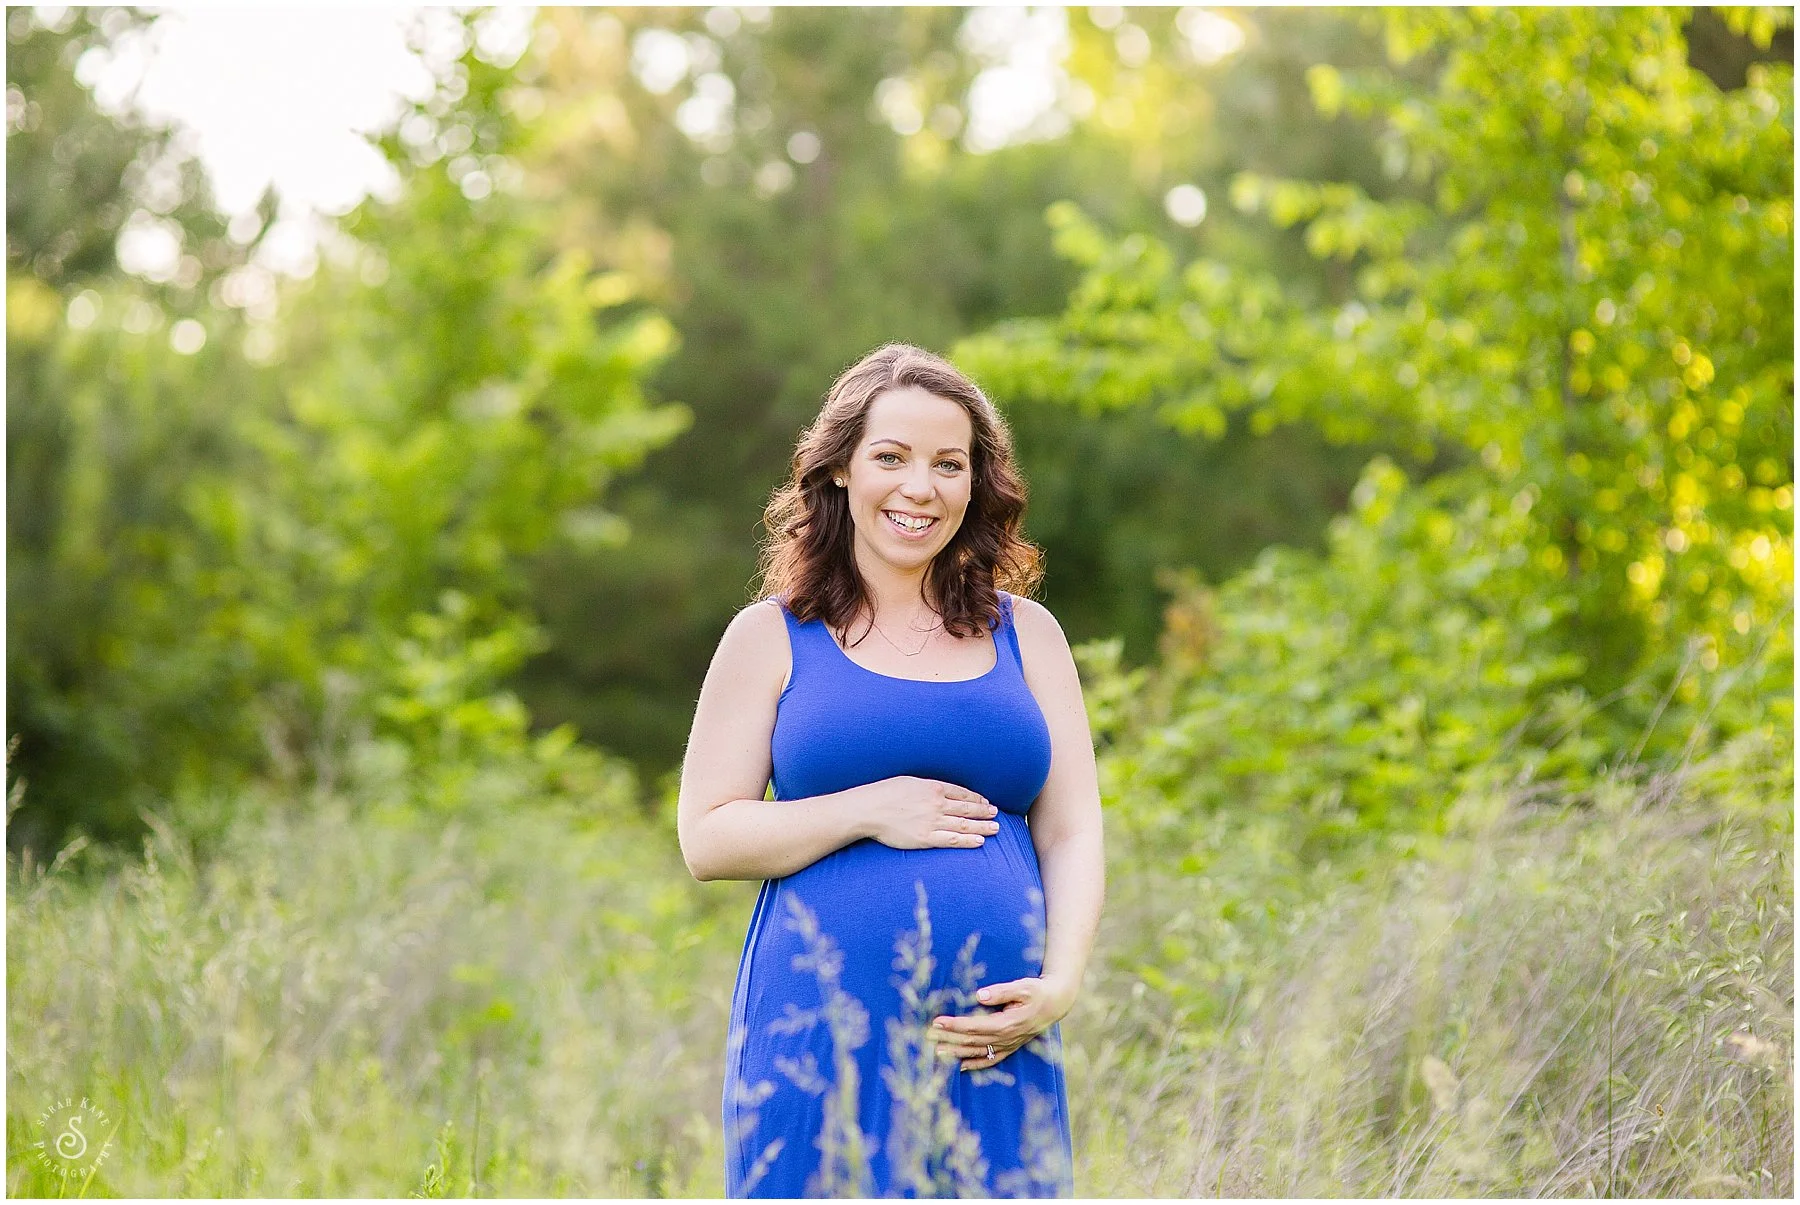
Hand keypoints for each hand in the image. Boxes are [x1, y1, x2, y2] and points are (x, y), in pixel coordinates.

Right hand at [855, 776, 999, 850]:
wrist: (869, 809)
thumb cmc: (884, 793)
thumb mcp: (909, 782)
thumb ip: (927, 786)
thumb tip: (939, 790)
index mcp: (933, 788)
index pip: (962, 793)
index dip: (976, 799)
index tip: (985, 802)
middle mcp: (937, 804)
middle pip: (967, 809)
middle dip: (984, 812)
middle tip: (996, 814)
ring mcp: (933, 821)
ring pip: (964, 824)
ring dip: (982, 826)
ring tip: (995, 828)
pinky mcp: (926, 838)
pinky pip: (952, 840)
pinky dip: (968, 840)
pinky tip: (980, 841)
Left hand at [928, 975, 1077, 1071]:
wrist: (1056, 1004)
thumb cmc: (1038, 992)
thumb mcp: (1023, 986)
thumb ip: (1001, 991)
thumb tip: (978, 995)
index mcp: (1007, 1023)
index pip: (975, 1026)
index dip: (955, 1024)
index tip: (937, 1021)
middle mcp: (1006, 1037)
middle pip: (972, 1040)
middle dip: (949, 1038)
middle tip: (927, 1036)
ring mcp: (1008, 1045)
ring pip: (978, 1052)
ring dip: (956, 1052)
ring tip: (936, 1053)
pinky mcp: (1010, 1047)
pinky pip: (990, 1060)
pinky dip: (975, 1064)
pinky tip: (960, 1067)